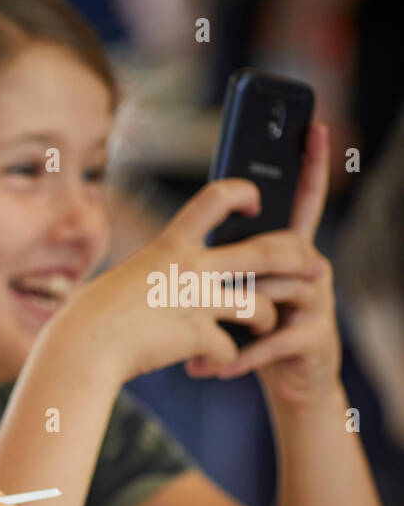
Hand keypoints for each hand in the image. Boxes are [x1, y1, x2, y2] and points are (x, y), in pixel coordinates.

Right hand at [55, 176, 324, 384]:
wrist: (83, 348)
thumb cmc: (87, 317)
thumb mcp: (121, 280)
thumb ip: (152, 273)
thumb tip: (156, 276)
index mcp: (170, 245)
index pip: (217, 198)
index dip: (243, 193)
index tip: (256, 201)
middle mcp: (191, 268)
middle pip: (267, 251)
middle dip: (297, 257)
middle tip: (313, 265)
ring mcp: (197, 303)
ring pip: (260, 305)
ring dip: (267, 318)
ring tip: (263, 325)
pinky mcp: (198, 337)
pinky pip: (229, 349)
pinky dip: (224, 359)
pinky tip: (210, 363)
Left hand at [207, 123, 341, 406]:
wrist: (287, 378)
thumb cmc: (254, 328)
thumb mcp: (238, 289)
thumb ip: (225, 261)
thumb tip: (187, 239)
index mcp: (289, 251)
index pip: (303, 199)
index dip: (309, 164)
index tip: (310, 127)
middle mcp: (310, 268)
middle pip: (283, 247)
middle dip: (250, 261)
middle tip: (216, 278)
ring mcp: (318, 301)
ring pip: (275, 291)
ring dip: (234, 316)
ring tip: (201, 338)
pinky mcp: (315, 336)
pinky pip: (274, 339)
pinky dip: (240, 356)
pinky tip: (216, 367)